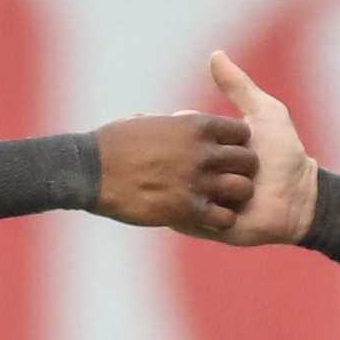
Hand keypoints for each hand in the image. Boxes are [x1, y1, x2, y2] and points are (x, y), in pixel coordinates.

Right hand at [89, 111, 255, 230]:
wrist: (90, 171)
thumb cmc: (112, 144)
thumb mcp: (148, 121)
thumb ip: (172, 124)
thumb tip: (177, 121)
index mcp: (196, 126)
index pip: (241, 133)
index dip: (234, 145)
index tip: (223, 154)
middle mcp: (203, 152)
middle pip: (248, 161)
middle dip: (239, 171)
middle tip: (223, 180)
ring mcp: (197, 182)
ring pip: (242, 189)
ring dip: (233, 196)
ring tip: (218, 200)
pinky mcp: (188, 210)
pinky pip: (224, 217)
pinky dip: (219, 219)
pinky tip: (205, 216)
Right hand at [191, 50, 316, 244]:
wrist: (299, 201)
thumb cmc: (284, 155)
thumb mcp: (264, 114)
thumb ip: (239, 86)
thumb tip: (215, 54)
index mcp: (204, 145)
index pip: (183, 128)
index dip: (196, 129)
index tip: (211, 134)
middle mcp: (196, 171)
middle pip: (182, 158)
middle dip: (208, 161)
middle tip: (230, 166)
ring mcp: (196, 199)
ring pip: (187, 185)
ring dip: (217, 186)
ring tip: (241, 188)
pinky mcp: (200, 223)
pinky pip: (191, 214)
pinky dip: (211, 208)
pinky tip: (231, 205)